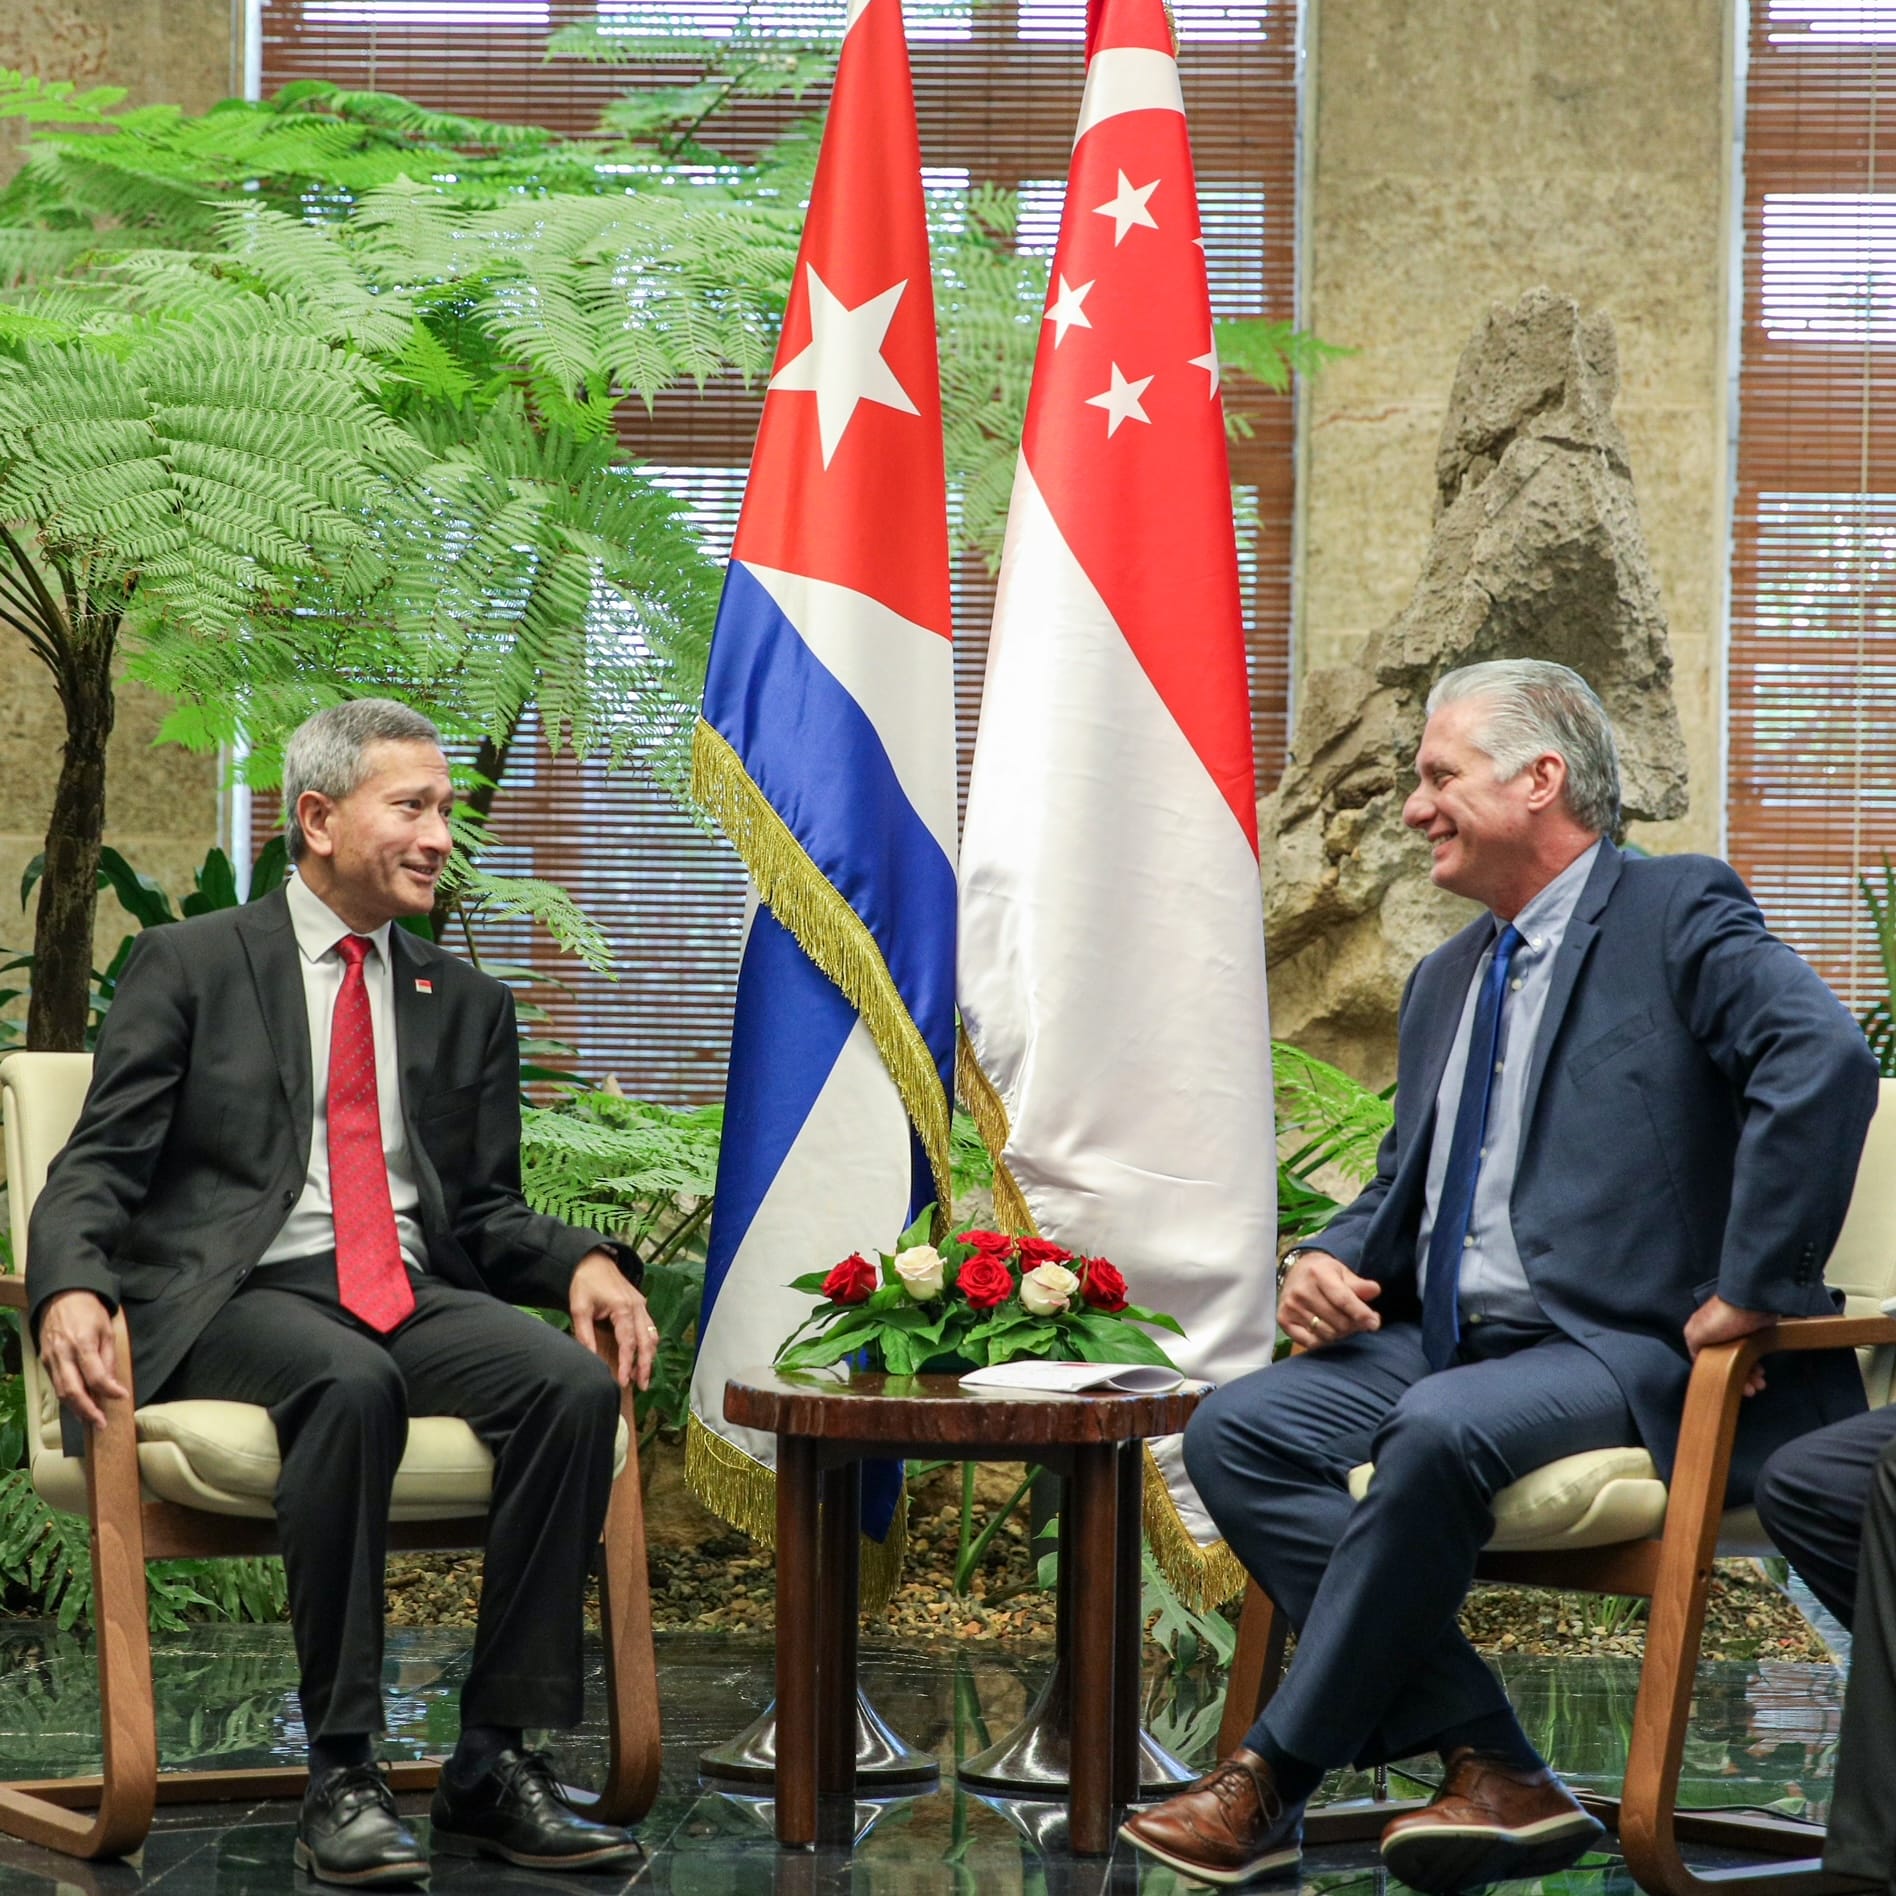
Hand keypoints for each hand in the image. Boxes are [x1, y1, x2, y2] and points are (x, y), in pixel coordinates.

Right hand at [38, 1290, 128, 1430]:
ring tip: (91, 1419)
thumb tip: (112, 1382)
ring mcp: (51, 1358)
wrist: (62, 1296)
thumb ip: (108, 1357)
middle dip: (87, 1410)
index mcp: (82, 1344)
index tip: (122, 1397)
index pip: (95, 1376)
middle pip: (73, 1390)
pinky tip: (78, 1404)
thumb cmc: (88, 1310)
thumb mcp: (107, 1329)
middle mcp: (63, 1354)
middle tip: (101, 1423)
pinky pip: (55, 1383)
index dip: (109, 1390)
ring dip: (76, 1408)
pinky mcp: (44, 1360)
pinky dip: (67, 1397)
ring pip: (61, 1391)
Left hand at [569, 1250, 658, 1391]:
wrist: (593, 1259)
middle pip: (647, 1342)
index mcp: (623, 1308)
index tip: (624, 1381)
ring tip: (644, 1376)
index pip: (629, 1343)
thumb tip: (589, 1359)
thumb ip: (584, 1334)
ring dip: (650, 1356)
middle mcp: (637, 1307)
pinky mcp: (640, 1304)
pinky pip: (650, 1327)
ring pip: (652, 1335)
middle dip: (646, 1365)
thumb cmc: (585, 1282)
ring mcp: (641, 1305)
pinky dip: (649, 1344)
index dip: (628, 1364)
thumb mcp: (579, 1308)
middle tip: (643, 1386)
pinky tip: (644, 1356)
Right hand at [1278, 1250, 1381, 1350]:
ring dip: (1341, 1334)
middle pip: (1338, 1321)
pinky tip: (1328, 1331)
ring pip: (1327, 1334)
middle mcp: (1301, 1290)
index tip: (1374, 1323)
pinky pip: (1311, 1343)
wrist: (1295, 1271)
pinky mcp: (1283, 1319)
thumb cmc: (1324, 1274)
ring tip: (1344, 1325)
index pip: (1343, 1299)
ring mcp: (1291, 1306)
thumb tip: (1375, 1291)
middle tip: (1360, 1323)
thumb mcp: (1342, 1272)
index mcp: (1318, 1274)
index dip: (1361, 1314)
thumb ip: (1359, 1285)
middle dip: (1354, 1326)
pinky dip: (1324, 1341)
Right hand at [1683, 1295, 1775, 1397]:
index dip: (1718, 1377)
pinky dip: (1757, 1365)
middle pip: (1726, 1363)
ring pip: (1742, 1361)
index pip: (1707, 1361)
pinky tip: (1761, 1372)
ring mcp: (1737, 1335)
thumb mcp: (1696, 1333)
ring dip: (1750, 1375)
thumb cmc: (1721, 1318)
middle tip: (1751, 1390)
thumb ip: (1693, 1348)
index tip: (1731, 1389)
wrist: (1750, 1302)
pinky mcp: (1754, 1333)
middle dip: (1739, 1379)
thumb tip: (1697, 1361)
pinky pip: (1754, 1354)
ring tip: (1760, 1384)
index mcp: (1701, 1333)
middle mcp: (1718, 1335)